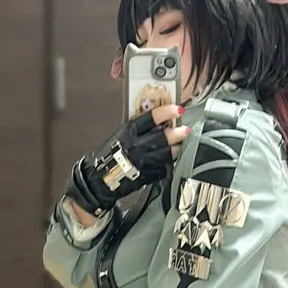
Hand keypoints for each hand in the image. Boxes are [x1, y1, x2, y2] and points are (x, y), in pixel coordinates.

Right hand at [65, 105, 189, 215]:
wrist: (101, 178)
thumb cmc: (111, 154)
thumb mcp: (121, 135)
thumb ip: (140, 129)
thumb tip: (162, 121)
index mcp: (129, 132)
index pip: (150, 118)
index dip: (166, 112)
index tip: (177, 109)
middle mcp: (137, 146)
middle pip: (161, 137)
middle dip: (176, 133)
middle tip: (185, 129)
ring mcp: (143, 162)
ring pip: (166, 154)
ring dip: (176, 148)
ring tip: (181, 145)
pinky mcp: (148, 175)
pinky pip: (163, 168)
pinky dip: (168, 163)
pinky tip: (170, 159)